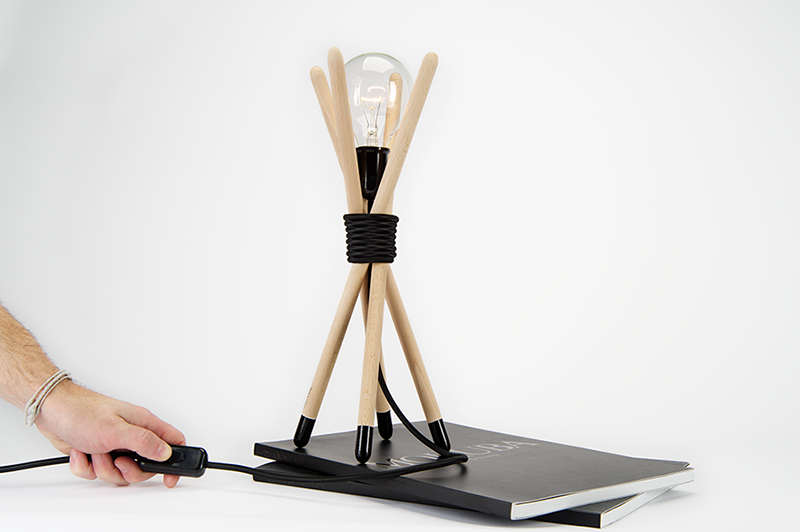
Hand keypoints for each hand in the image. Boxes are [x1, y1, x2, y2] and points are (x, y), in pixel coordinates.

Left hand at [33, 380, 184, 487]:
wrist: (51, 410)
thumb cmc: (82, 411)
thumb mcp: (116, 429)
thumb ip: (143, 441)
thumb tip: (165, 452)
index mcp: (143, 423)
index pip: (173, 442)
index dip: (175, 462)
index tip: (170, 478)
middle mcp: (132, 435)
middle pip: (145, 466)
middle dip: (128, 471)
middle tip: (118, 462)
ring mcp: (115, 445)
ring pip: (119, 473)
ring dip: (103, 468)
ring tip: (95, 452)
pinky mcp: (97, 452)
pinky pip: (98, 472)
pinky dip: (87, 467)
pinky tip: (83, 452)